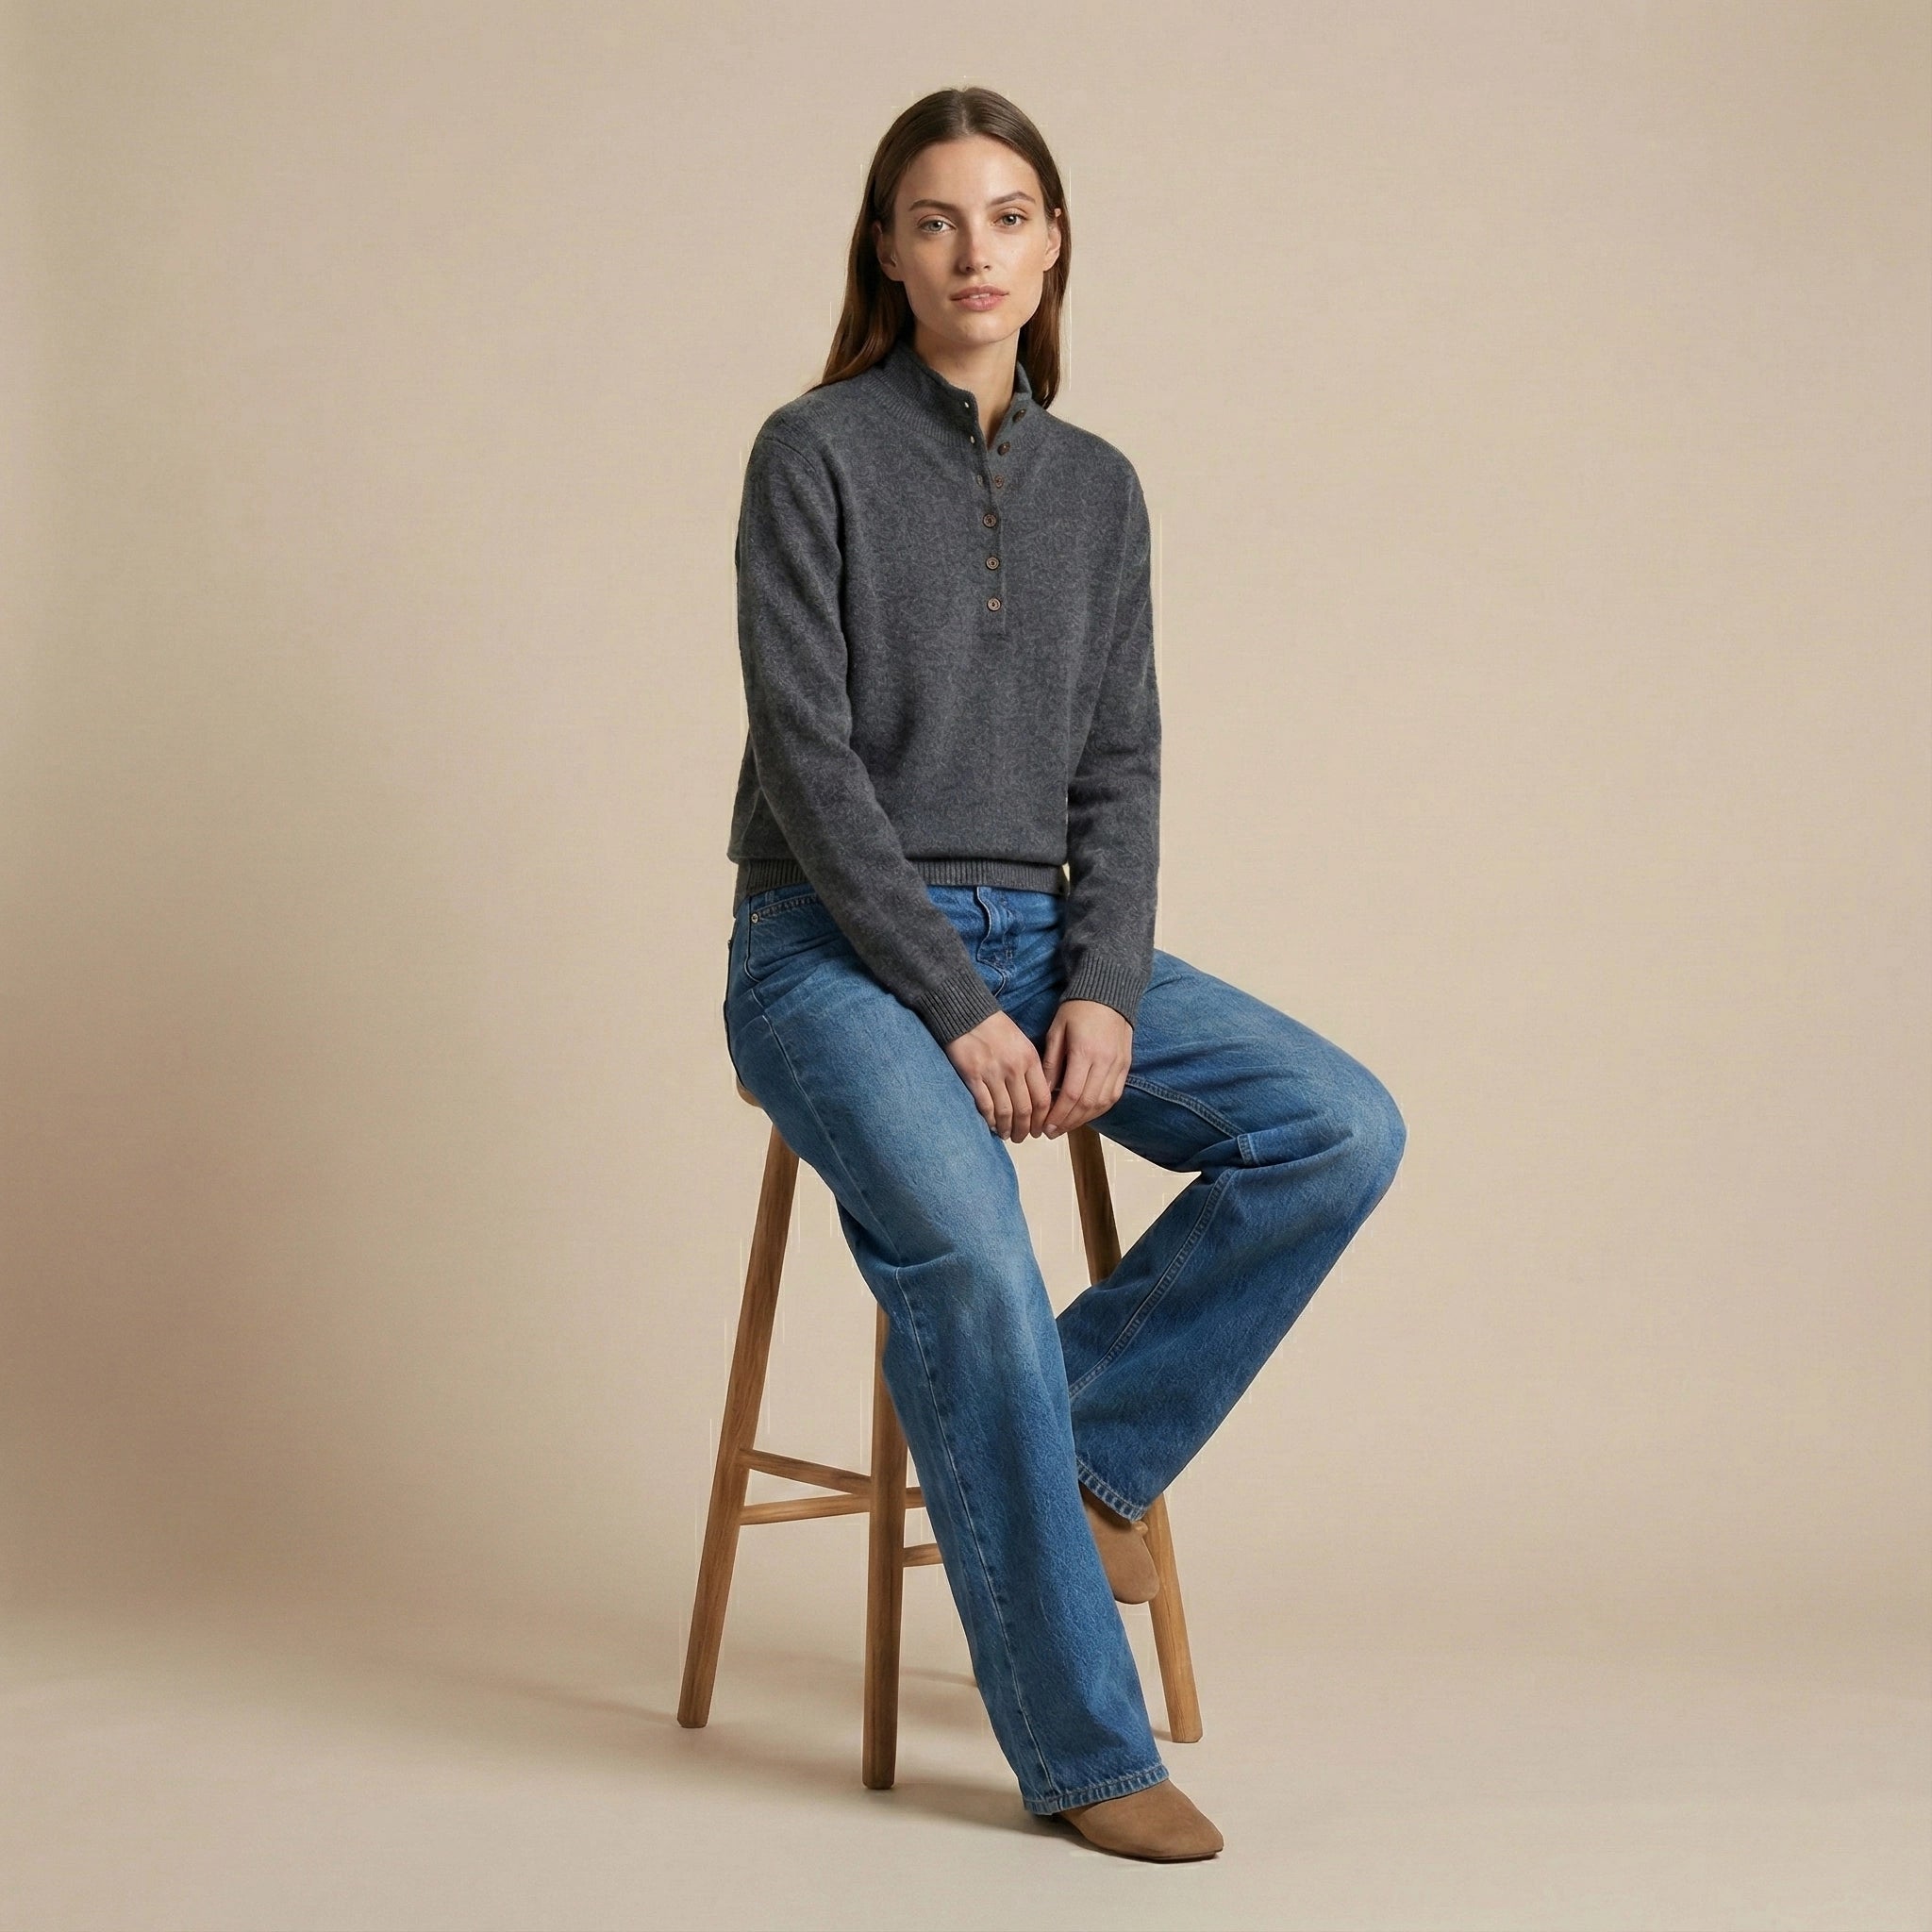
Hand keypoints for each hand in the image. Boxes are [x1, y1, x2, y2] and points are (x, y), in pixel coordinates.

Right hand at [944, 1008, 1053, 1140]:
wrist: (966, 1013)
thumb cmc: (995, 1028)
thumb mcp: (1021, 1042)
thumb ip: (1030, 1067)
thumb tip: (1036, 1096)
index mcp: (1029, 1059)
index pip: (1042, 1098)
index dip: (1042, 1119)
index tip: (1040, 1129)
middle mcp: (1014, 1068)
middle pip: (1025, 1109)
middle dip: (1026, 1129)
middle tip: (1024, 1138)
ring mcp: (993, 1073)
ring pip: (1005, 1111)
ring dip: (1008, 1128)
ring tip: (1008, 1135)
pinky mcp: (972, 1076)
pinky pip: (985, 1106)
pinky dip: (989, 1120)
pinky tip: (991, 1125)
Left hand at [1039, 998, 1132, 1137]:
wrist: (1109, 993)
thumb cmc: (1077, 1010)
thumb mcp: (1056, 1032)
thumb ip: (1051, 1063)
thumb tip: (1043, 1092)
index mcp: (1085, 1052)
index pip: (1072, 1094)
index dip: (1059, 1114)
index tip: (1045, 1125)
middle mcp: (1105, 1062)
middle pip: (1088, 1103)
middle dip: (1068, 1122)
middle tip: (1051, 1132)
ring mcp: (1119, 1064)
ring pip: (1103, 1103)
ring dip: (1084, 1119)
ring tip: (1066, 1126)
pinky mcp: (1126, 1065)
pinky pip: (1114, 1095)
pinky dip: (1099, 1109)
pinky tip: (1085, 1114)